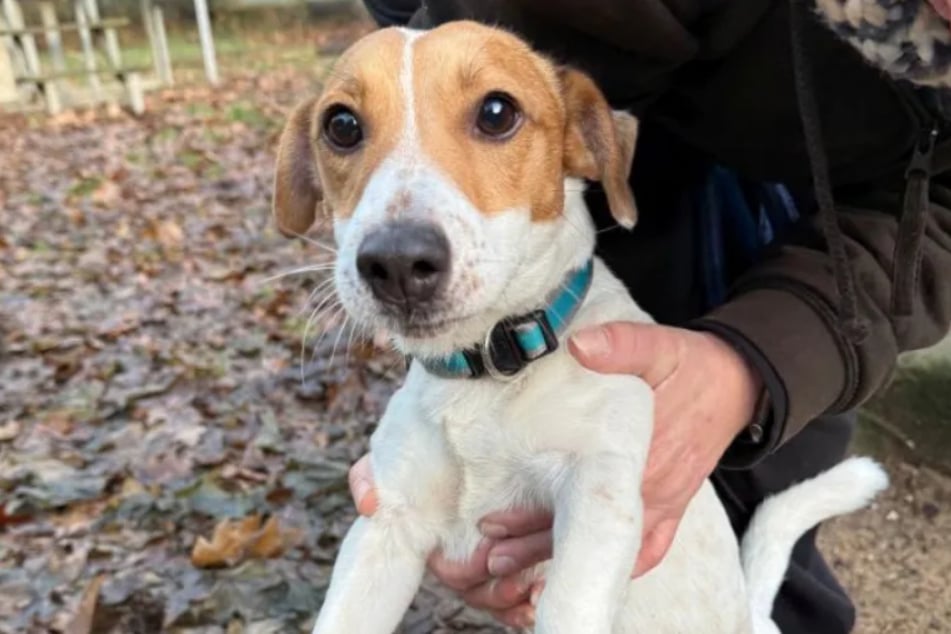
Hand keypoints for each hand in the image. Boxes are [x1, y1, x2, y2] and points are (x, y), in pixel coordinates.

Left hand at [347, 322, 760, 627]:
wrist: (742, 383)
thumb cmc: (692, 364)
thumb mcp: (658, 345)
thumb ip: (621, 343)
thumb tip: (580, 345)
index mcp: (639, 452)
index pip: (576, 497)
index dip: (532, 518)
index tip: (490, 528)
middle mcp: (650, 487)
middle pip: (585, 531)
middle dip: (533, 550)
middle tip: (487, 563)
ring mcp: (664, 501)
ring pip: (611, 549)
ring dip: (565, 565)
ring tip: (517, 583)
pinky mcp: (673, 505)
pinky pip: (649, 550)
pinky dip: (621, 570)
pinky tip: (586, 578)